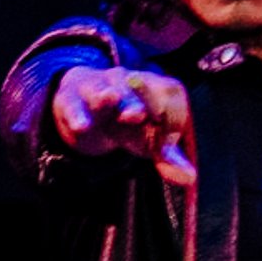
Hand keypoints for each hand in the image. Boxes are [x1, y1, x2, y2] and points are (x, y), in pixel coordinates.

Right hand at [53, 65, 199, 181]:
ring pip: (108, 88)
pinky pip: (75, 104)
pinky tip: (82, 126)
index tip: (168, 146)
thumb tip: (189, 178)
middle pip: (143, 86)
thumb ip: (169, 158)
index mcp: (156, 89)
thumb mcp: (149, 140)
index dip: (174, 119)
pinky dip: (78, 115)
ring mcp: (100, 86)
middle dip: (145, 101)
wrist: (83, 106)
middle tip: (142, 116)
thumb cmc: (126, 124)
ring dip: (113, 97)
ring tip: (116, 102)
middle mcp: (130, 82)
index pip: (172, 95)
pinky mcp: (72, 98)